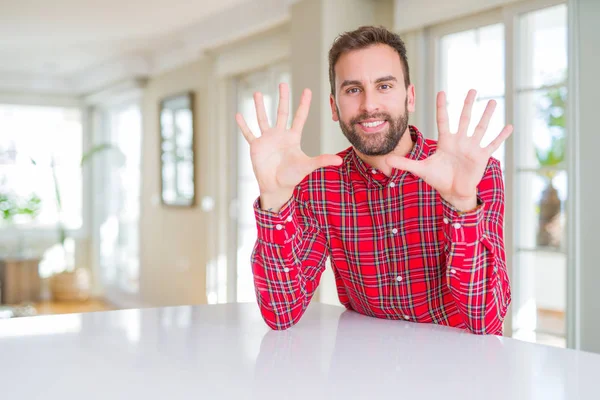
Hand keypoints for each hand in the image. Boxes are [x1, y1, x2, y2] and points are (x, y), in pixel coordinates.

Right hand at [235, 83, 342, 210]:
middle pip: (282, 112)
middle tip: (282, 84)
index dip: (304, 104)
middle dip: (282, 98)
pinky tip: (238, 115)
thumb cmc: (292, 176)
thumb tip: (340, 160)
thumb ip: (322, 160)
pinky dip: (243, 125)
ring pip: (263, 119)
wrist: (276, 187)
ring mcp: (267, 139)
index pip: (299, 117)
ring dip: (259, 107)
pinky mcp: (256, 146)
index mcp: (293, 137)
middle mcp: (280, 135)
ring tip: (257, 93)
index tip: (307, 90)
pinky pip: (248, 133)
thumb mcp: (307, 166)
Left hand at [385, 90, 512, 211]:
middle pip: (464, 119)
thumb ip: (405, 164)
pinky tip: (509, 127)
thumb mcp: (421, 170)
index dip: (442, 107)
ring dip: (487, 115)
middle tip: (473, 89)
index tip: (442, 92)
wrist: (452, 192)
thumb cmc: (438, 178)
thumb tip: (387, 160)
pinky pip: (492, 145)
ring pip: (480, 128)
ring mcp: (472, 148)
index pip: (443, 120)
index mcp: (446, 141)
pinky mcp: (481, 157)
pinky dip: (501, 137)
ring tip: (493, 102)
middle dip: (468, 105)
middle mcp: (460, 141)